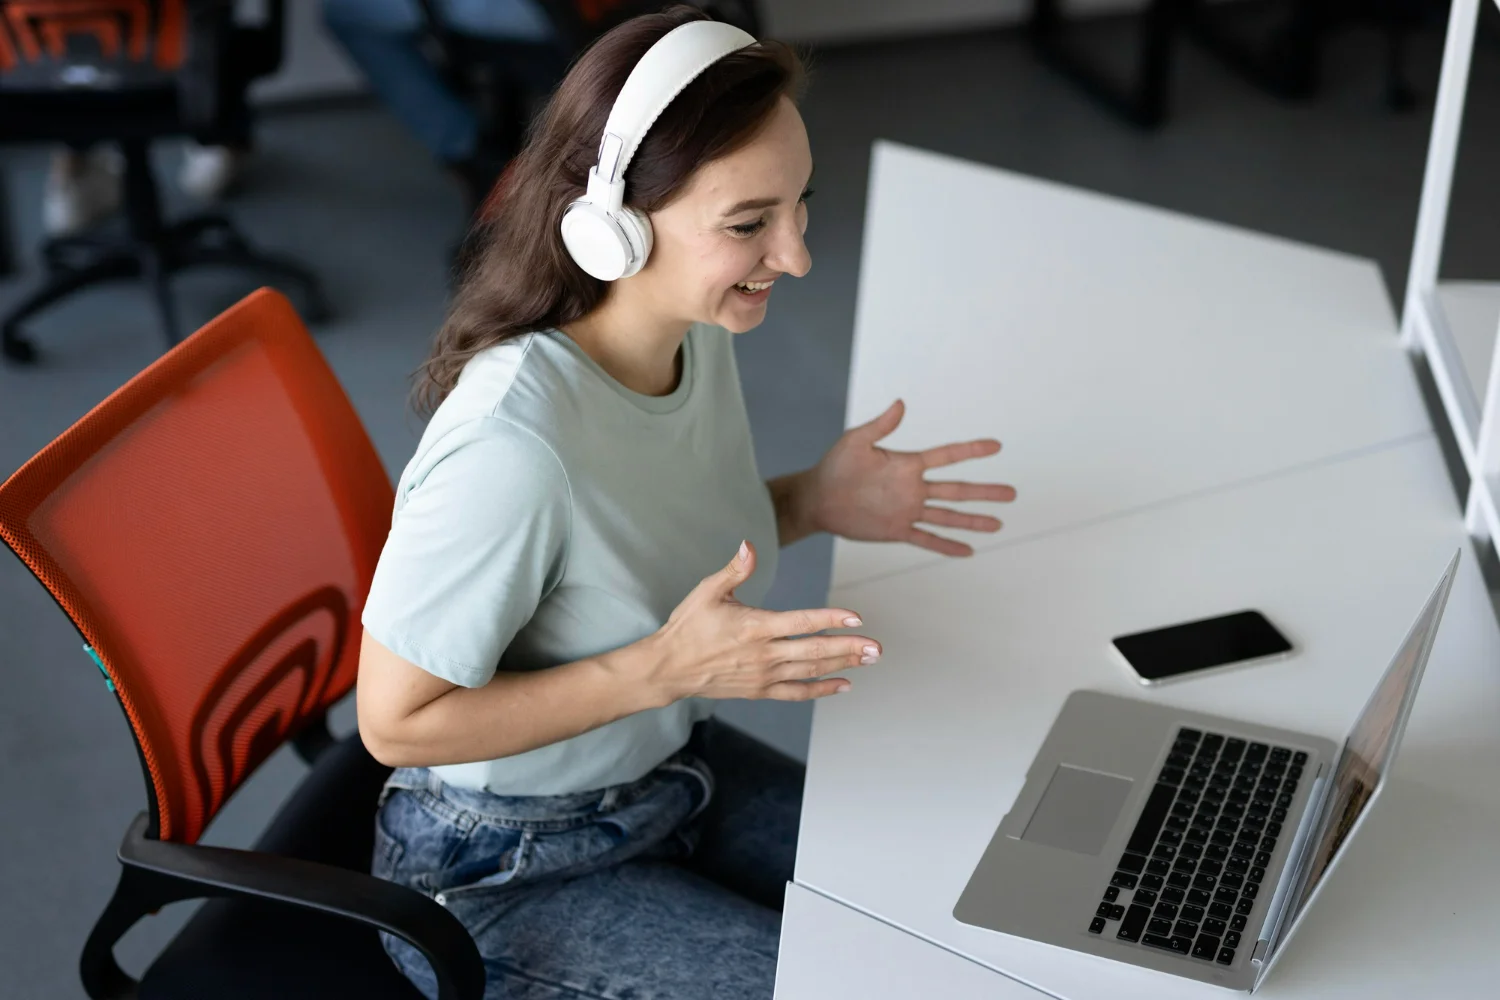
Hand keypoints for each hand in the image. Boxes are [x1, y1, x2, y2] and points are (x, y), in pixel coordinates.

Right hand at [636, 541, 880, 702]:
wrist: (668, 668)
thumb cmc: (688, 626)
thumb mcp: (707, 592)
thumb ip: (734, 569)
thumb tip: (749, 545)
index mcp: (754, 626)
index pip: (802, 622)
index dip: (831, 618)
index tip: (856, 617)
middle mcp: (763, 654)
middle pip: (815, 651)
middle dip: (849, 648)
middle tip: (877, 648)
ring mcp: (763, 675)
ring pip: (810, 671)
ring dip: (842, 665)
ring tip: (868, 660)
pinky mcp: (759, 690)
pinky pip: (796, 692)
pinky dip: (821, 689)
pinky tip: (843, 684)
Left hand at [805, 399, 1016, 556]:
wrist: (818, 498)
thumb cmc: (835, 466)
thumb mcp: (856, 441)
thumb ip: (880, 426)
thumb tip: (901, 403)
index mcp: (907, 464)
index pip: (946, 456)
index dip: (971, 451)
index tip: (997, 446)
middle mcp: (913, 487)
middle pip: (957, 490)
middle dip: (985, 492)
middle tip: (1012, 493)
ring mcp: (907, 510)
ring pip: (948, 516)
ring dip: (973, 521)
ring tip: (998, 524)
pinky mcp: (897, 529)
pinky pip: (926, 539)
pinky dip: (946, 546)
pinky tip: (968, 550)